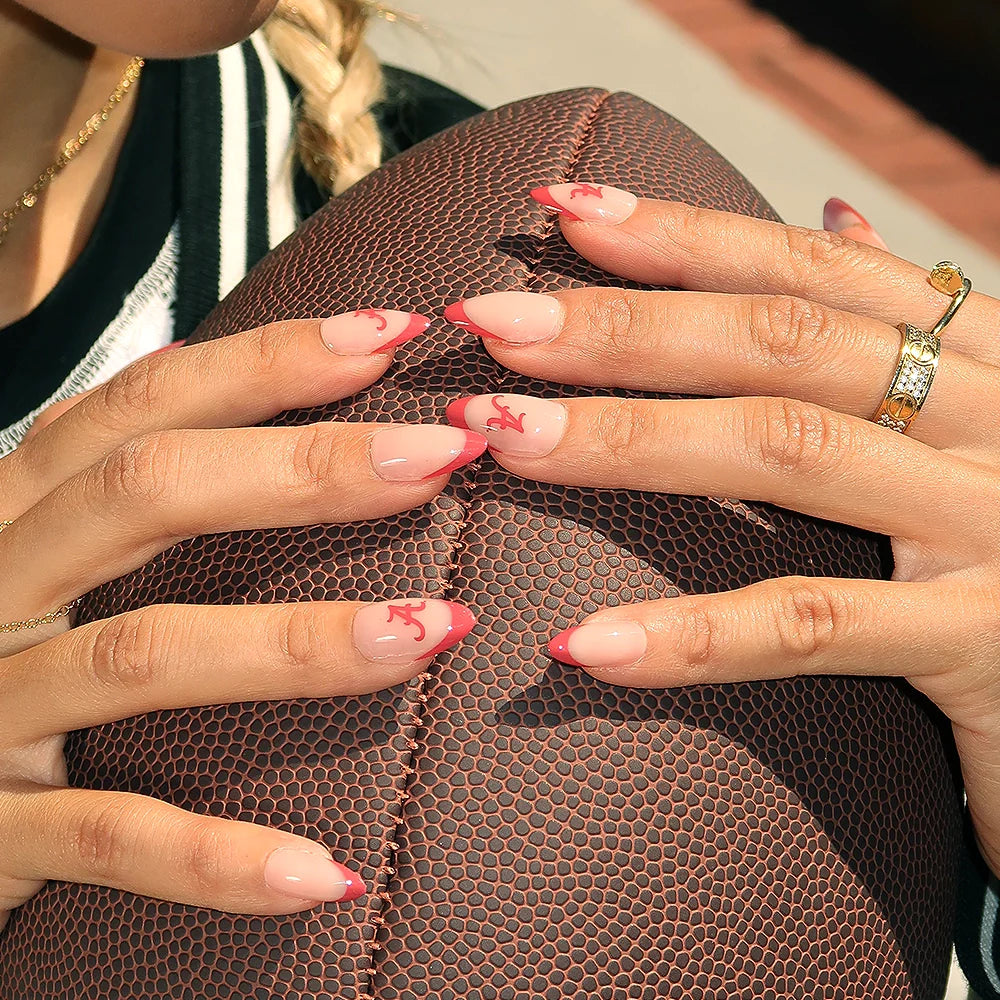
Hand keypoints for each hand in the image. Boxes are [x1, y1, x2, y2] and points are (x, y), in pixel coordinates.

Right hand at [0, 310, 482, 929]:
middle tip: (440, 453)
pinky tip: (327, 874)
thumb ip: (141, 506)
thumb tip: (304, 436)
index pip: (144, 403)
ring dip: (296, 642)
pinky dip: (217, 858)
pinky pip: (108, 838)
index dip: (265, 363)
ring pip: (141, 654)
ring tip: (432, 629)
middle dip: (303, 468)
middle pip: (145, 494)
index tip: (390, 334)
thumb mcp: (53, 560)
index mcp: (20, 512)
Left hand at [443, 183, 999, 876]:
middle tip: (492, 324)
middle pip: (784, 342)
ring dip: (629, 438)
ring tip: (502, 438)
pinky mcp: (983, 642)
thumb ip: (905, 330)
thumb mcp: (973, 417)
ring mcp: (991, 523)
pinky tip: (582, 644)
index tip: (564, 214)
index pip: (811, 270)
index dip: (685, 236)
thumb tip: (835, 216)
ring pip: (789, 450)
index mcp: (977, 357)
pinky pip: (811, 628)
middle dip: (626, 328)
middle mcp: (991, 415)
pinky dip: (690, 636)